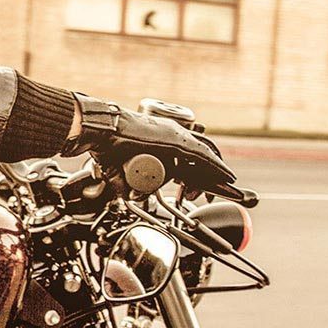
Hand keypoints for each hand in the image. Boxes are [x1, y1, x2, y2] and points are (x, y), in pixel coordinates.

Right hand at [68, 96, 236, 194]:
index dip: (198, 172)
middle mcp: (172, 135)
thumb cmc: (107, 144)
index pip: (189, 154)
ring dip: (216, 172)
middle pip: (201, 155)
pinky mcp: (176, 141)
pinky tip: (226, 176)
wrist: (101, 130)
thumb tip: (126, 198)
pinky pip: (203, 156)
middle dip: (210, 175)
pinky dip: (217, 166)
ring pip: (206, 156)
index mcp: (162, 139)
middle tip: (209, 193)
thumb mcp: (120, 167)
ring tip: (226, 185)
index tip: (197, 189)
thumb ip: (124, 183)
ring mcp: (176, 136)